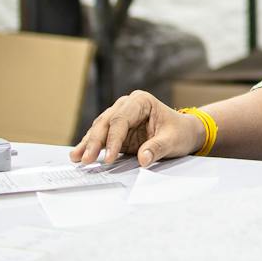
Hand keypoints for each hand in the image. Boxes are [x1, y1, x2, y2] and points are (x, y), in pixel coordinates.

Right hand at [69, 89, 205, 167]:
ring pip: (99, 128)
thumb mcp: (173, 140)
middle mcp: (127, 105)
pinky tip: (79, 154)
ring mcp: (120, 117)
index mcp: (141, 101)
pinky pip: (101, 137)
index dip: (113, 139)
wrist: (184, 133)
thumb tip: (143, 159)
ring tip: (77, 157)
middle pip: (106, 122)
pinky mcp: (117, 131)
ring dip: (88, 144)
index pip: (121, 119)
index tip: (109, 158)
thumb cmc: (180, 132)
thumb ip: (157, 148)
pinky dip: (91, 146)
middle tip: (86, 159)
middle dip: (95, 141)